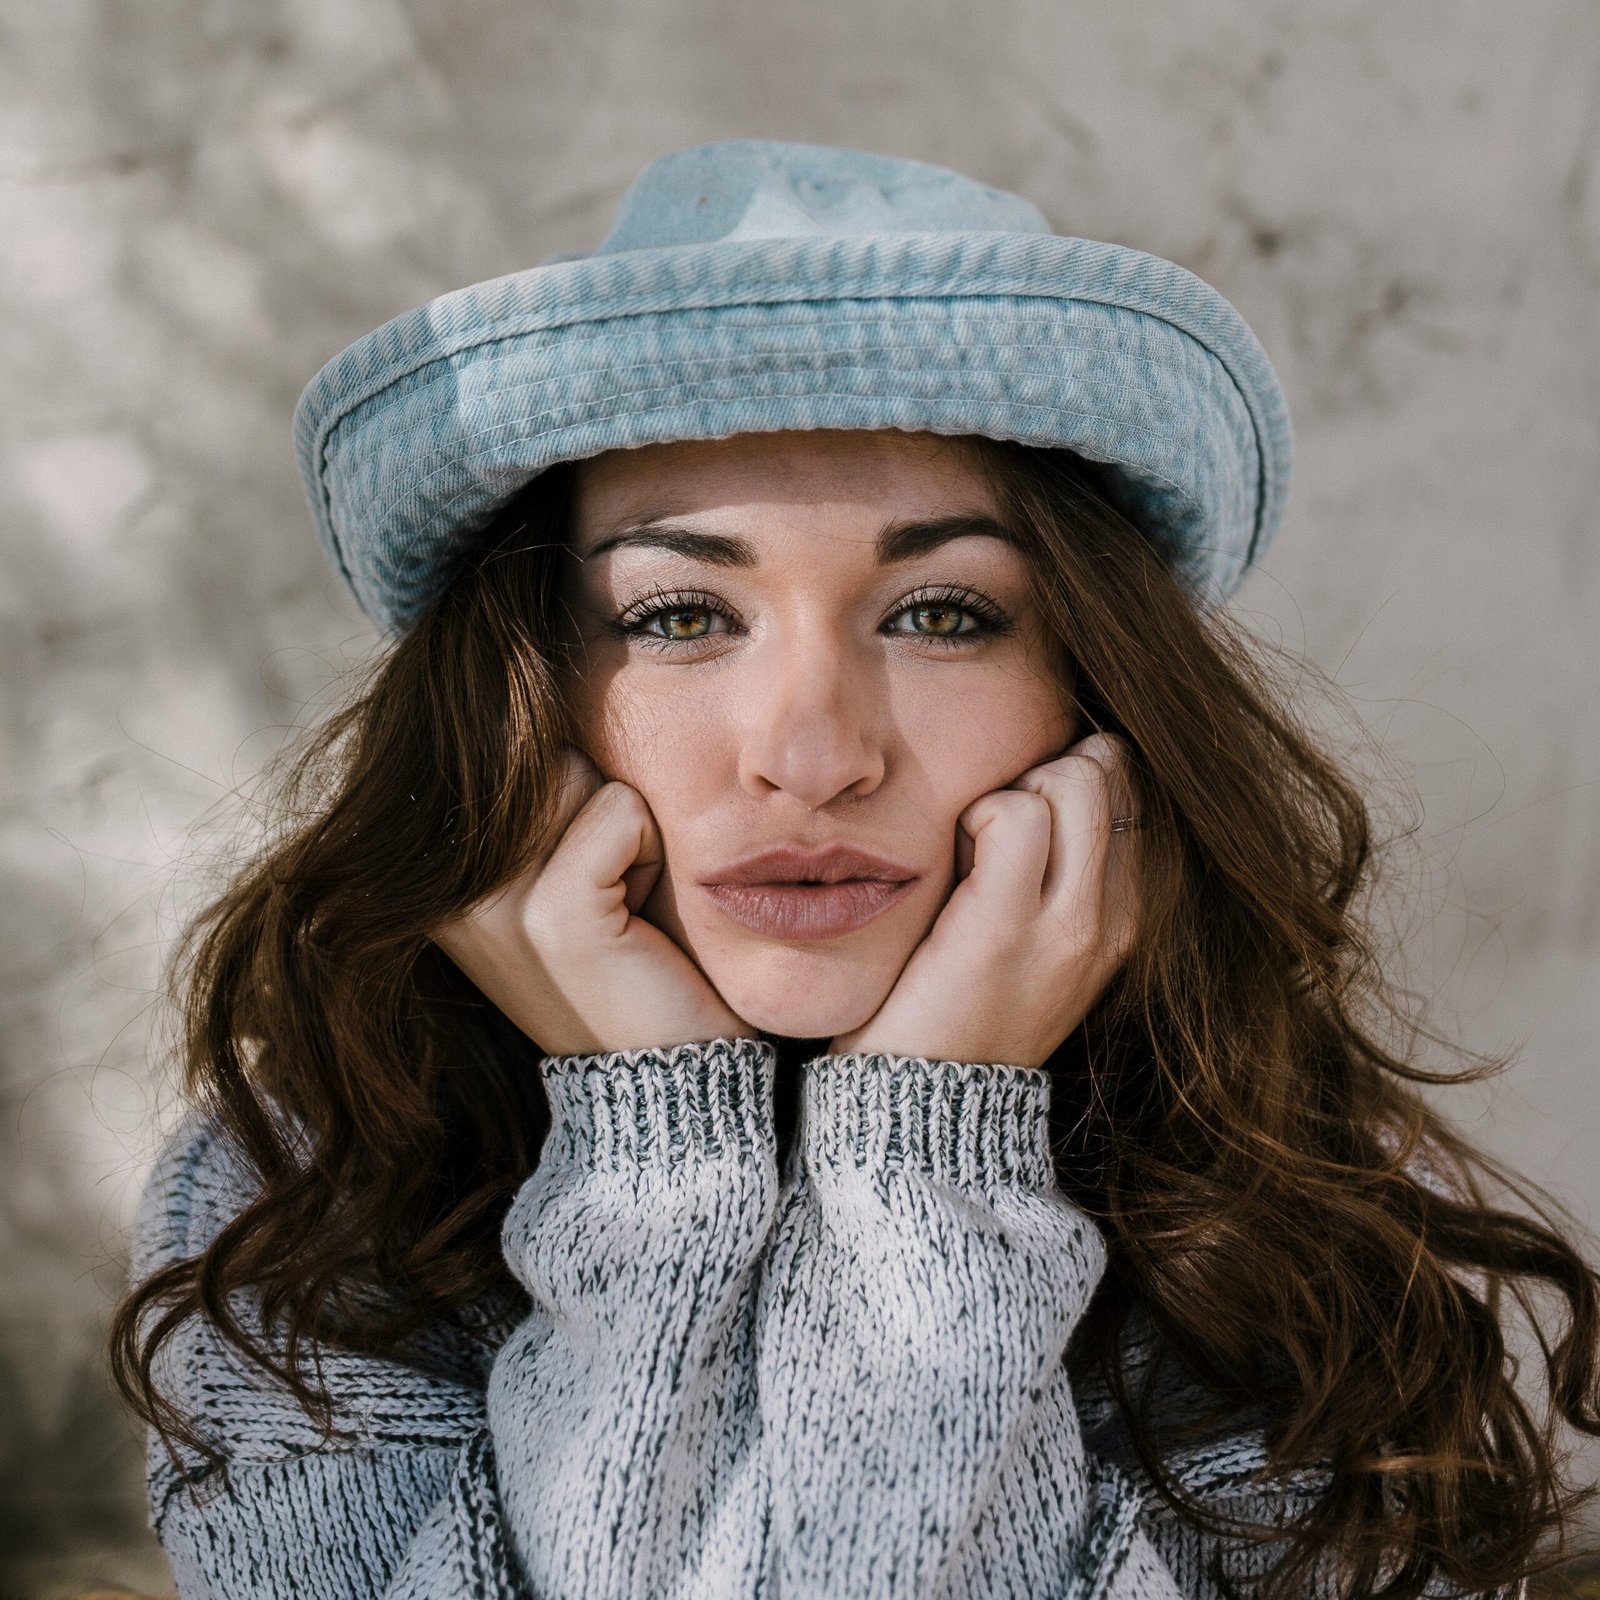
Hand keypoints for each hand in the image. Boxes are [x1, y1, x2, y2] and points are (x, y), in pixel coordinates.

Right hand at [431, 747, 753, 1055]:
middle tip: (608, 892)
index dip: (569, 791)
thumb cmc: (626, 957)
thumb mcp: (556, 866)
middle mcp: (440, 889)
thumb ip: (524, 793)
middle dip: (598, 803)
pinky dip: (648, 851)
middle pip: (543, 754)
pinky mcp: (550, 919)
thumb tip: (517, 685)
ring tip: (620, 905)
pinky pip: (620, 812)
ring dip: (626, 828)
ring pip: (582, 775)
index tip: (579, 877)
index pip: (501, 747)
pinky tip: (637, 918)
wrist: (666, 1071)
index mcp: (428, 875)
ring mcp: (488, 906)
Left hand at [827, 733, 1140, 1068]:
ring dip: (1011, 792)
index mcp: (1125, 919)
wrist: (928, 1102)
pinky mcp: (1008, 927)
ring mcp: (1070, 925)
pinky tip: (955, 860)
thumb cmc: (965, 1008)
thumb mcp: (1040, 943)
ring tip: (977, 848)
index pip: (1131, 789)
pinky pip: (1014, 814)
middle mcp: (1114, 920)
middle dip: (1043, 770)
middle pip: (1109, 769)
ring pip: (1073, 781)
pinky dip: (977, 814)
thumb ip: (1062, 871)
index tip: (1023, 820)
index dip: (1068, 776)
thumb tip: (1046, 775)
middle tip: (996, 826)